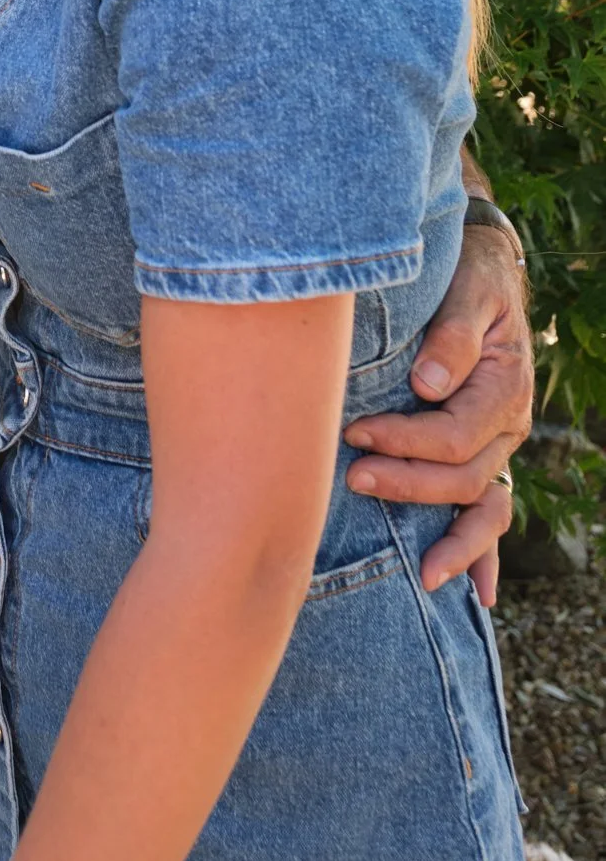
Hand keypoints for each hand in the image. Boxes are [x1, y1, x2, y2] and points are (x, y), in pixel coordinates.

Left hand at [343, 222, 532, 602]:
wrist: (483, 267)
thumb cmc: (467, 274)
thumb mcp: (466, 289)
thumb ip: (452, 333)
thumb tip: (429, 384)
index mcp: (503, 385)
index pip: (455, 434)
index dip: (405, 441)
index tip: (356, 433)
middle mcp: (507, 424)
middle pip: (463, 475)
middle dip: (408, 483)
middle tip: (354, 478)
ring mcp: (498, 444)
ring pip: (486, 507)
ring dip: (455, 542)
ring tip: (426, 576)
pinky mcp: (483, 452)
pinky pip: (491, 511)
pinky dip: (485, 553)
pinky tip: (478, 593)